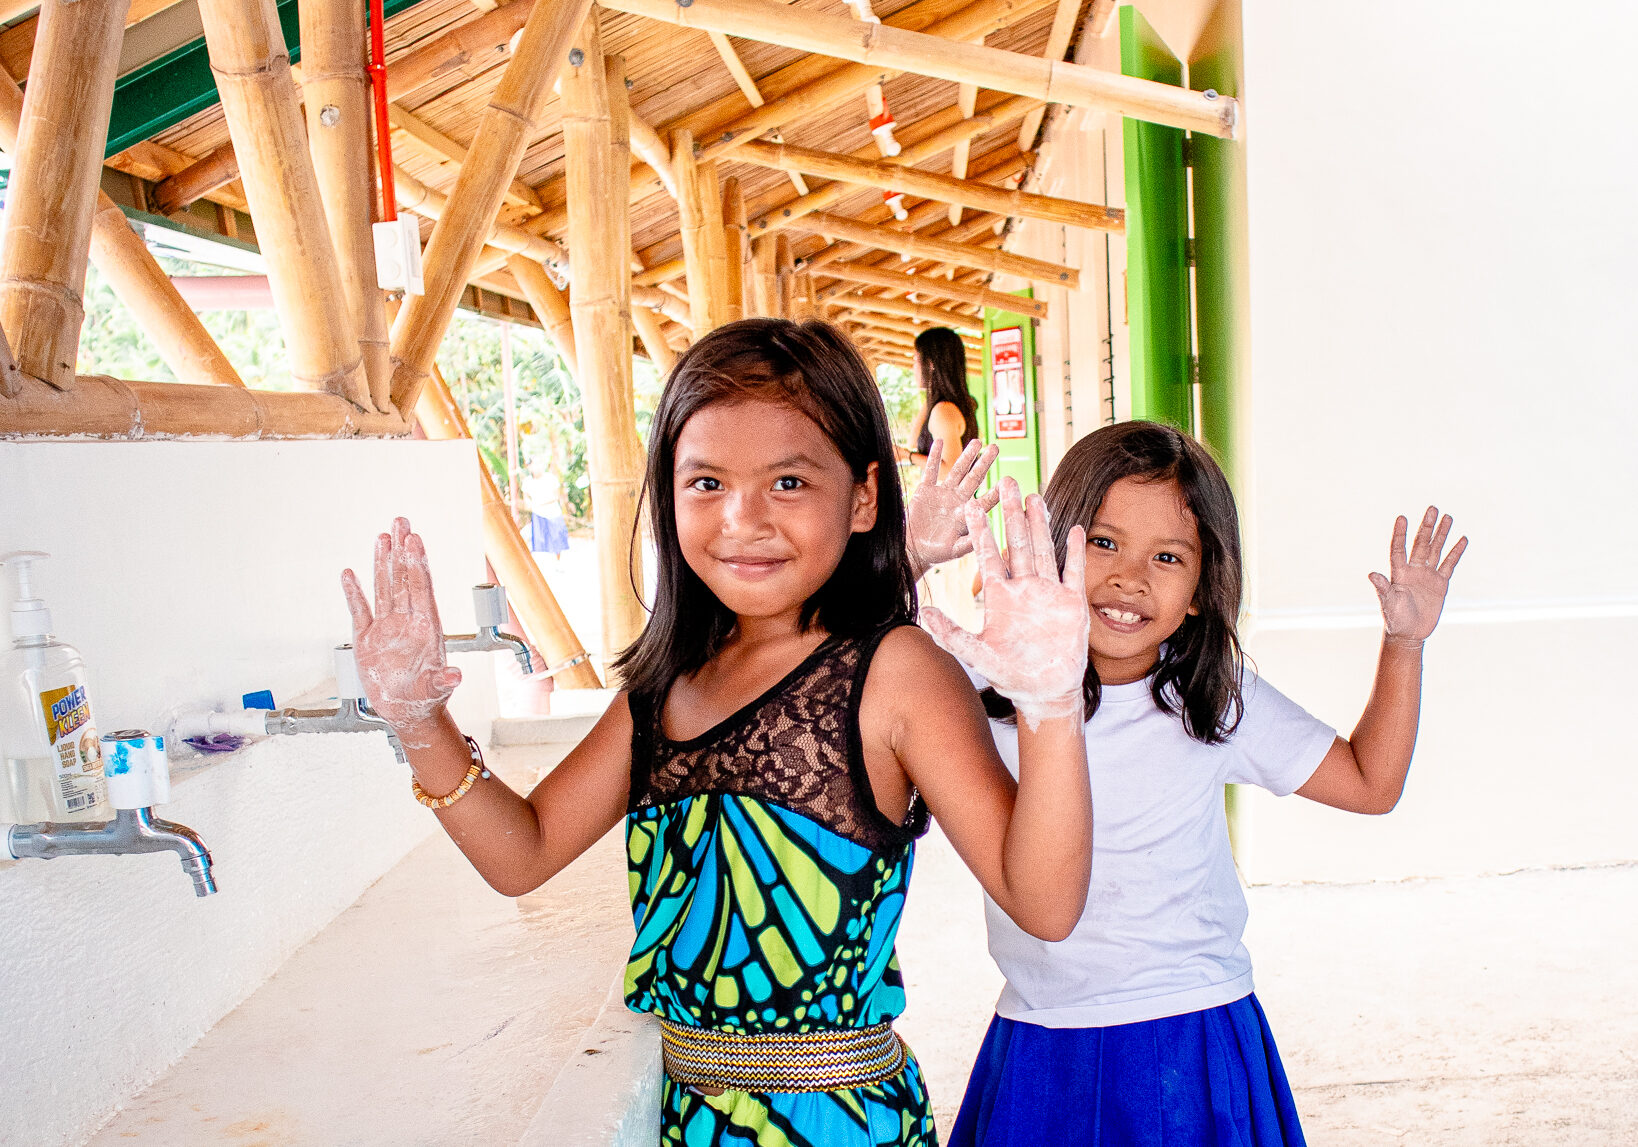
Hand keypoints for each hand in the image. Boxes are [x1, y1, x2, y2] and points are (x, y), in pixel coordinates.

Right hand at [341, 517, 461, 739]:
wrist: (408, 712)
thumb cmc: (427, 699)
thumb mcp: (435, 690)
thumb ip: (443, 681)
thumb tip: (455, 676)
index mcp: (426, 628)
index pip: (420, 589)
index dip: (417, 564)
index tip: (414, 539)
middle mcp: (407, 621)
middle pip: (403, 579)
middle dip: (402, 551)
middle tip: (401, 521)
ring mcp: (387, 628)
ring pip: (384, 588)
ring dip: (382, 562)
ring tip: (382, 536)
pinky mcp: (367, 639)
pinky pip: (359, 611)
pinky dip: (354, 593)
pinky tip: (349, 573)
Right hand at [907, 438, 1001, 574]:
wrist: (913, 549)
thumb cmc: (936, 553)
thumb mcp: (954, 550)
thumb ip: (969, 543)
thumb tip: (987, 537)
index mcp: (967, 514)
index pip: (986, 500)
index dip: (996, 491)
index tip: (1008, 481)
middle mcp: (958, 500)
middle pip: (974, 478)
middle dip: (984, 463)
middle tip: (996, 447)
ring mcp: (943, 494)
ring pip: (956, 471)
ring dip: (966, 456)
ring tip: (977, 442)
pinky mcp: (925, 491)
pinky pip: (930, 471)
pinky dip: (933, 457)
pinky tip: (939, 442)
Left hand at [920, 478, 1088, 727]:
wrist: (1043, 691)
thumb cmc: (1009, 674)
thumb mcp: (975, 653)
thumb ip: (950, 633)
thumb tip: (922, 614)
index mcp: (999, 595)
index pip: (988, 554)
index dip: (980, 530)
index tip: (971, 504)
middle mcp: (1023, 588)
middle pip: (1017, 542)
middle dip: (1011, 512)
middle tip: (1007, 480)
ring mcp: (1048, 593)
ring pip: (1044, 549)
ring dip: (1040, 523)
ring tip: (1034, 496)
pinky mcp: (1071, 603)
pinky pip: (1073, 572)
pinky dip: (1075, 551)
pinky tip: (1075, 529)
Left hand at [1370, 506, 1466, 644]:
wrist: (1409, 633)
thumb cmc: (1395, 619)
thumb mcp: (1388, 603)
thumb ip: (1382, 588)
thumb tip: (1371, 574)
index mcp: (1398, 573)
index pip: (1399, 549)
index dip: (1400, 534)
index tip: (1401, 518)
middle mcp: (1413, 570)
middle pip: (1421, 544)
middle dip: (1426, 527)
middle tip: (1432, 508)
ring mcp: (1427, 575)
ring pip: (1436, 550)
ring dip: (1441, 534)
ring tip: (1447, 517)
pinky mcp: (1440, 583)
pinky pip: (1449, 565)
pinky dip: (1455, 552)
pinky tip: (1462, 539)